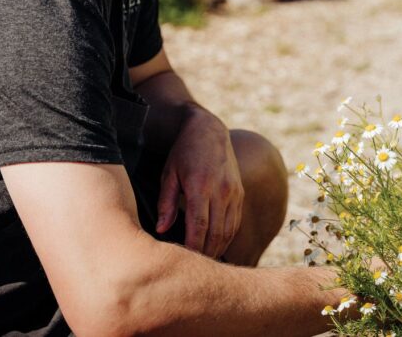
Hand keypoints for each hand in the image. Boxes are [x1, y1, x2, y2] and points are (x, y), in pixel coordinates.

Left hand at [156, 107, 243, 258]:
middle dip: (205, 253)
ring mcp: (233, 192)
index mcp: (201, 185)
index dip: (193, 247)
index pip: (199, 225)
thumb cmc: (183, 152)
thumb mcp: (169, 174)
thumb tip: (161, 229)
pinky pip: (235, 222)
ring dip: (217, 248)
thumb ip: (165, 202)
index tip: (184, 262)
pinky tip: (216, 246)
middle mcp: (221, 190)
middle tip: (193, 269)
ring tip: (204, 262)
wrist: (209, 131)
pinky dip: (227, 237)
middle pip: (216, 232)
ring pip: (229, 230)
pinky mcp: (240, 193)